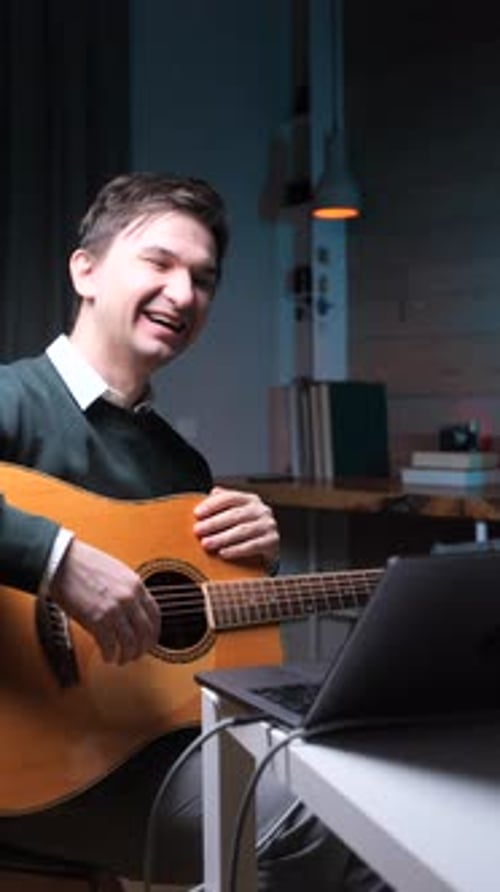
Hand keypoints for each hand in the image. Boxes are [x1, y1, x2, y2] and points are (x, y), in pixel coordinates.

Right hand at [49, 539, 160, 664]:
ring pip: (130, 642)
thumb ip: (128, 590)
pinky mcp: (97, 619)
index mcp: (136, 585)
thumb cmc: (84, 564)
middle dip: (143, 648)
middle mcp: (129, 598)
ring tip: (121, 659)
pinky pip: (110, 645)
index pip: (155, 614)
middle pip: (145, 632)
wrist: (62, 562)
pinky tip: (108, 657)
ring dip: (127, 655)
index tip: (150, 640)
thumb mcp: (117, 572)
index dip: (154, 632)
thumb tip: (133, 611)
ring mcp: (114, 609)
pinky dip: (110, 655)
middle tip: (136, 655)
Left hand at [193, 486, 279, 569]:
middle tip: (197, 531)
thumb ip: (223, 502)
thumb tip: (212, 493)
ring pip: (242, 530)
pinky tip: (223, 553)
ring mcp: (268, 525)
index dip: (212, 505)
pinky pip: (252, 546)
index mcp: (250, 499)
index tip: (197, 514)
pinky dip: (236, 550)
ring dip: (222, 538)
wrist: (266, 548)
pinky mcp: (272, 541)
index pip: (230, 498)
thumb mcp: (235, 513)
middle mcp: (262, 509)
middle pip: (235, 514)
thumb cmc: (245, 528)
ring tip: (206, 544)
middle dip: (214, 523)